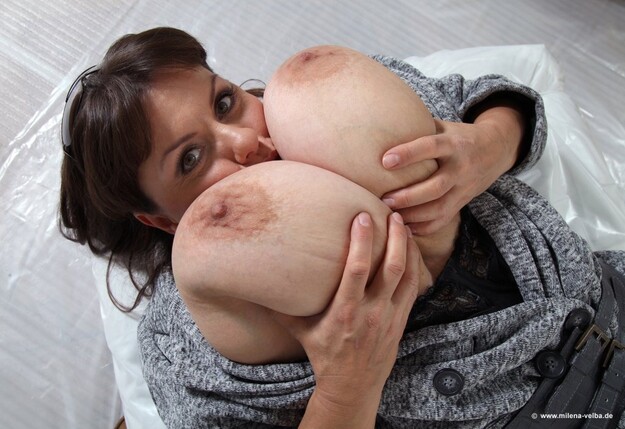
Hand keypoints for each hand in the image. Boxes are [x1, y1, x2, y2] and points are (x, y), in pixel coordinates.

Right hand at [272, 212, 427, 426]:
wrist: (352, 386)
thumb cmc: (324, 355)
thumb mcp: (301, 332)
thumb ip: (281, 308)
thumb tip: (253, 289)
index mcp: (345, 311)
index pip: (357, 270)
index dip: (362, 241)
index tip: (361, 217)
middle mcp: (371, 312)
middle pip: (390, 268)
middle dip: (393, 238)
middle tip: (391, 214)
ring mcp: (390, 317)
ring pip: (407, 276)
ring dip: (407, 248)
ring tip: (403, 225)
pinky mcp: (401, 321)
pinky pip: (414, 289)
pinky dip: (415, 267)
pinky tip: (411, 251)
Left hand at [382, 107, 522, 234]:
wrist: (496, 149)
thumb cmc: (458, 136)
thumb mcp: (443, 126)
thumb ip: (418, 127)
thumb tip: (381, 125)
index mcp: (453, 144)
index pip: (431, 147)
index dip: (409, 154)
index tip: (385, 161)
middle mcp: (461, 167)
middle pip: (436, 186)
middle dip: (409, 196)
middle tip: (384, 199)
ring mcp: (464, 188)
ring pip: (439, 208)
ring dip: (413, 215)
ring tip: (390, 215)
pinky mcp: (462, 202)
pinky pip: (443, 220)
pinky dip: (423, 227)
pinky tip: (404, 227)